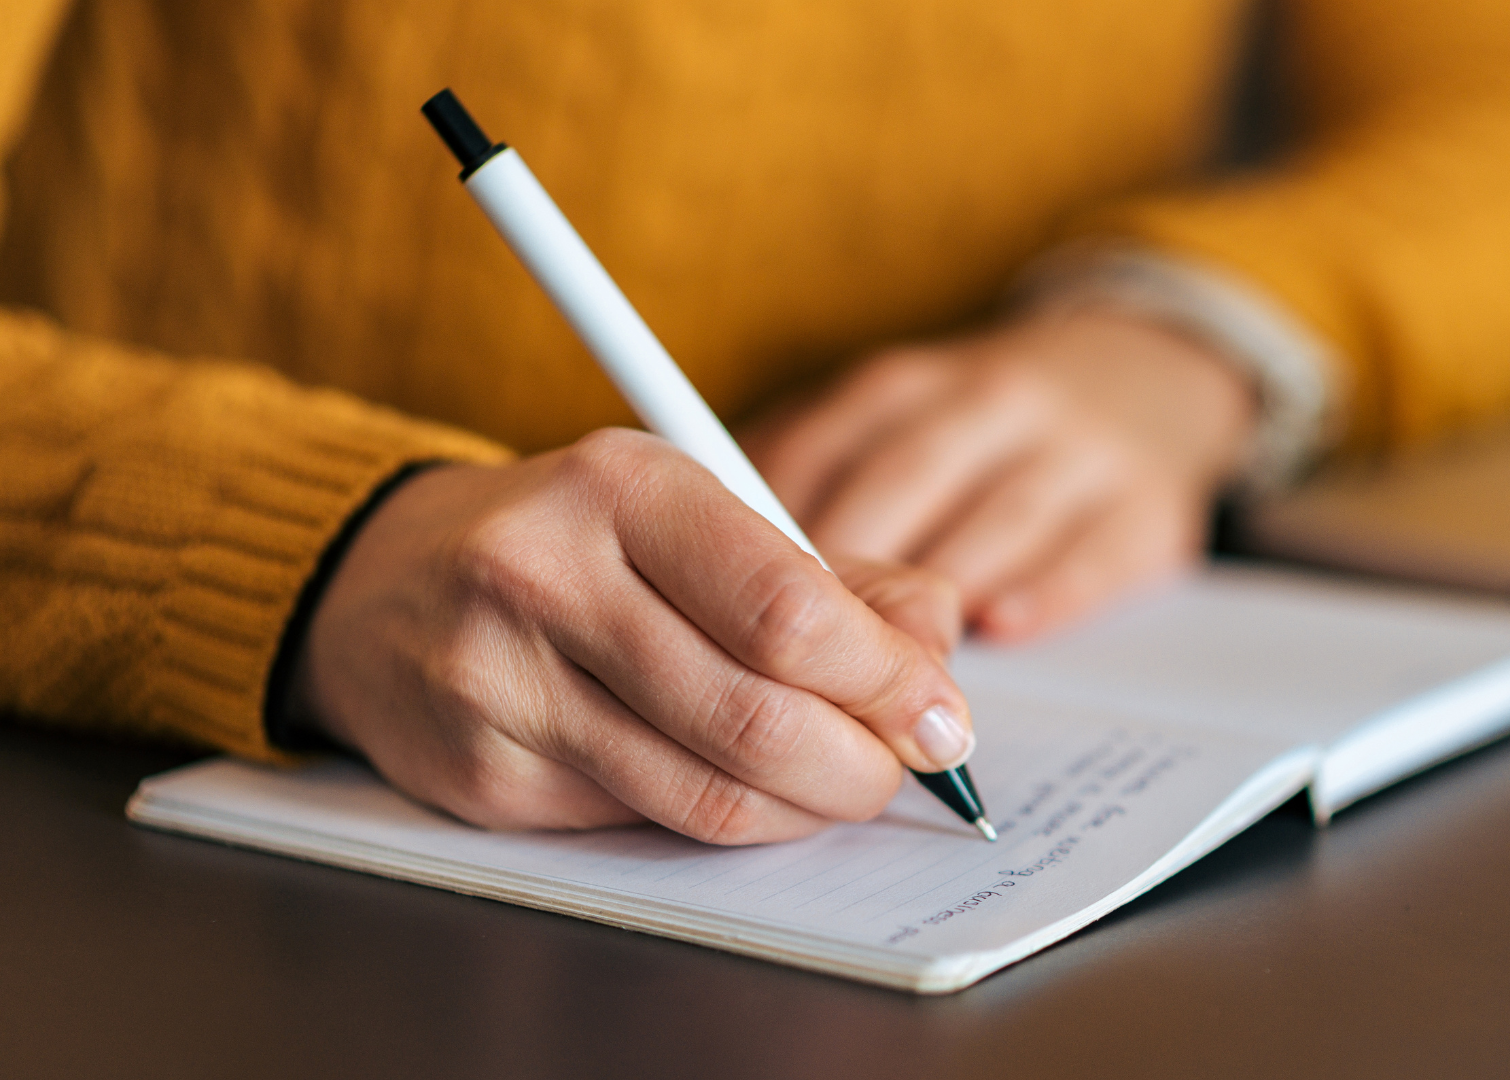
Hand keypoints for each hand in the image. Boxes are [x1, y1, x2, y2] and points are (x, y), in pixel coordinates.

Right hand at [290, 429, 971, 842]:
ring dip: (804, 807)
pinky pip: (645, 824)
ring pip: (705, 792)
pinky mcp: (482, 775)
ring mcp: (501, 683)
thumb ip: (833, 575)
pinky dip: (725, 819)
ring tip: (839, 784)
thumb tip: (935, 647)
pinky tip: (745, 788)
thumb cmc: (578, 542)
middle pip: (756, 714)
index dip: (887, 680)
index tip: (939, 712)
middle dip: (861, 762)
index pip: (787, 608)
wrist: (383, 582)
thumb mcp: (700, 515)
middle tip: (902, 767)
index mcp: (622, 486)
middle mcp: (546, 575)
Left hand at [742, 310, 1256, 641]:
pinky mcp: (1147, 506)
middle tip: (800, 661)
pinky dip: (1044, 591)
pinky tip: (1000, 627)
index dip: (770, 533)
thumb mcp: (892, 425)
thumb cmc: (978, 431)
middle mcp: (989, 403)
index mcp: (904, 386)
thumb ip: (809, 481)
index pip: (820, 452)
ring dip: (937, 595)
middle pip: (902, 485)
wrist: (1144, 376)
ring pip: (994, 519)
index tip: (727, 603)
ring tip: (888, 670)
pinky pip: (1092, 552)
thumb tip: (703, 567)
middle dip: (848, 576)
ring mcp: (1076, 451)